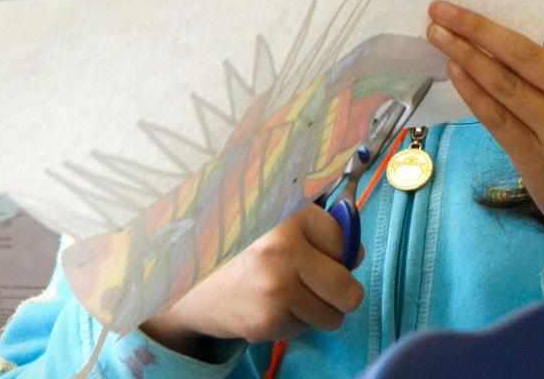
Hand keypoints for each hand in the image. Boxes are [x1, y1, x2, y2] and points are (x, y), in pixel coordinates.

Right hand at [140, 205, 364, 356]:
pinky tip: (269, 303)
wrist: (187, 281)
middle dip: (341, 291)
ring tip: (287, 290)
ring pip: (332, 315)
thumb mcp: (276, 220)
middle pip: (349, 288)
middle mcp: (284, 248)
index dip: (338, 250)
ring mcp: (276, 289)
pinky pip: (305, 329)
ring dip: (317, 308)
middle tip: (320, 282)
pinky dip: (294, 321)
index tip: (320, 250)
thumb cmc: (239, 247)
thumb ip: (318, 228)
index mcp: (289, 215)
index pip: (345, 240)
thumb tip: (356, 254)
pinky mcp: (267, 322)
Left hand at [427, 0, 543, 290]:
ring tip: (437, 36)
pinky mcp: (539, 163)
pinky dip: (473, 94)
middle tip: (437, 9)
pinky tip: (454, 74)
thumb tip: (495, 50)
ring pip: (504, 86)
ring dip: (465, 57)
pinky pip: (498, 120)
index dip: (489, 28)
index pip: (533, 47)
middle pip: (519, 57)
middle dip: (474, 29)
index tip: (456, 12)